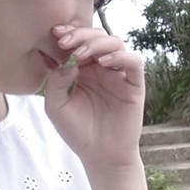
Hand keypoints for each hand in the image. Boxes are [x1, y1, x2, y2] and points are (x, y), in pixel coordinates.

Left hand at [43, 25, 144, 170]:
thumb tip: (68, 64)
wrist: (99, 156)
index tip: (55, 33)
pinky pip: (134, 62)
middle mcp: (102, 68)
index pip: (79, 42)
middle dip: (81, 34)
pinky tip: (103, 62)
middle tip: (65, 42)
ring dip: (97, 43)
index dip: (69, 33)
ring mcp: (119, 75)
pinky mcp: (134, 85)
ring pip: (116, 43)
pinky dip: (120, 56)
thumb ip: (56, 83)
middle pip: (98, 36)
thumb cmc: (77, 132)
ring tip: (80, 55)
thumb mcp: (56, 107)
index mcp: (83, 69)